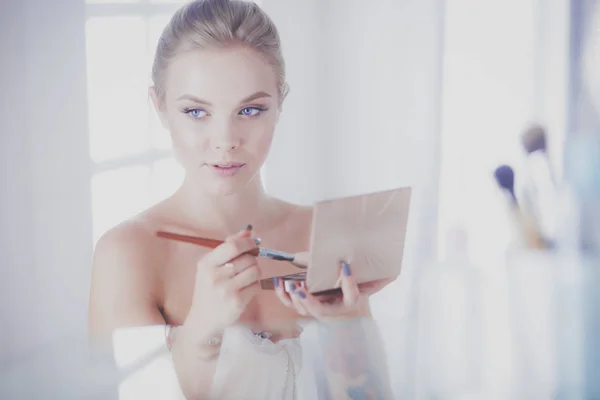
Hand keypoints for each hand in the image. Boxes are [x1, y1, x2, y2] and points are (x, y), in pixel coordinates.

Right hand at [185, 225, 260, 336]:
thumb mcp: (211, 266)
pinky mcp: (237, 302)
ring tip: (245, 278)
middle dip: (251, 260)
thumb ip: (228, 246)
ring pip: (255, 271)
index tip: (252, 244)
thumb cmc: (208, 289)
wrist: (203, 319)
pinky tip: (245, 289)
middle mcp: (215, 276)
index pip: (234, 246)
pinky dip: (254, 285)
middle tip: (245, 266)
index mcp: (206, 264)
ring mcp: (226, 290)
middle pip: (248, 258)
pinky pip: (256, 285)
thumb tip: (248, 231)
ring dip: (254, 272)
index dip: (248, 243)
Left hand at [273, 261, 394, 319]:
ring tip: (290, 284)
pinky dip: (283, 294)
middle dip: (309, 301)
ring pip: (302, 309)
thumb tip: (393, 273)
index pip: (351, 297)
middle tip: (302, 287)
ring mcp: (316, 306)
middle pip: (319, 311)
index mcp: (349, 302)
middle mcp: (332, 308)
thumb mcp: (369, 281)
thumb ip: (380, 278)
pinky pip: (290, 302)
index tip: (344, 266)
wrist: (341, 287)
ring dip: (294, 298)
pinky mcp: (303, 301)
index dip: (348, 284)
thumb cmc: (353, 283)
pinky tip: (280, 281)